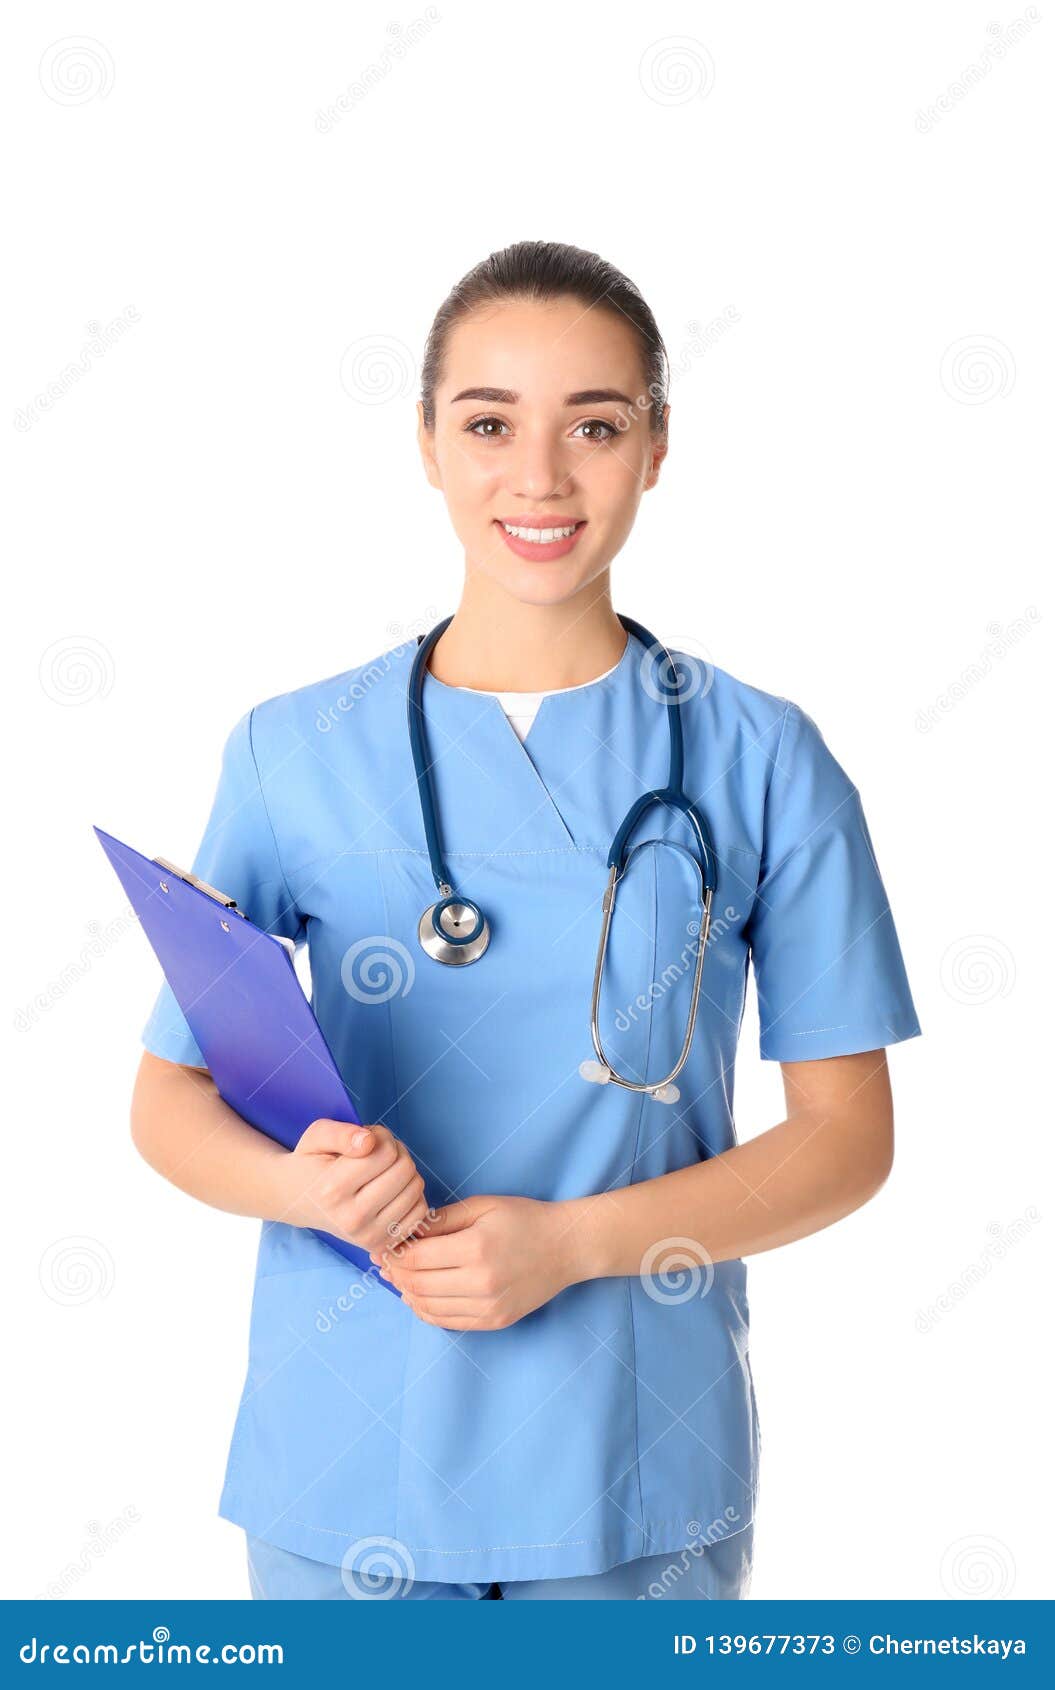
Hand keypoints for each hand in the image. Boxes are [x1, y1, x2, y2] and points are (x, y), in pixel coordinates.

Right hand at [280, 1119, 429, 1253]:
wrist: (298, 1201)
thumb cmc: (312, 1163)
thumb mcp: (316, 1136)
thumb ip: (341, 1133)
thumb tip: (369, 1141)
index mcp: (332, 1190)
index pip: (385, 1151)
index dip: (381, 1135)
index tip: (366, 1139)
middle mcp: (351, 1219)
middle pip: (404, 1169)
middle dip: (395, 1151)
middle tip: (376, 1153)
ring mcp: (368, 1237)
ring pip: (416, 1189)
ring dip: (405, 1171)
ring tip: (382, 1170)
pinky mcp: (382, 1245)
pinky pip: (420, 1212)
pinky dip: (412, 1195)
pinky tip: (392, 1190)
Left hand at [374, 1195, 578, 1329]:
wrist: (567, 1247)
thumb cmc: (524, 1218)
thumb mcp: (482, 1206)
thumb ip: (441, 1220)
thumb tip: (405, 1233)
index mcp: (476, 1248)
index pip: (416, 1259)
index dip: (393, 1255)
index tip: (383, 1247)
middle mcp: (481, 1282)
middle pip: (418, 1285)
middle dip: (395, 1274)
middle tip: (385, 1264)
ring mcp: (488, 1306)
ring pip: (429, 1308)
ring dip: (407, 1294)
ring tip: (400, 1280)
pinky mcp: (494, 1321)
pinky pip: (448, 1322)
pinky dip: (427, 1311)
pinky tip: (419, 1297)